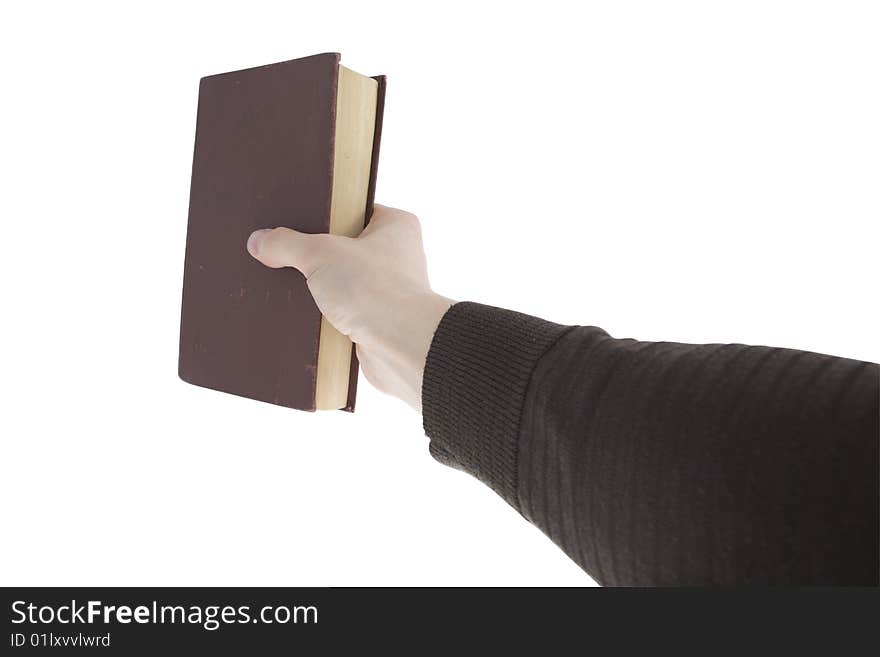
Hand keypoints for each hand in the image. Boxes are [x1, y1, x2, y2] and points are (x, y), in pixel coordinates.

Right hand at [246, 204, 453, 410]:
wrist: (401, 348)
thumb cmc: (377, 291)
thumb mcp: (320, 255)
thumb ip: (286, 244)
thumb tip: (259, 240)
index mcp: (395, 225)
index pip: (351, 209)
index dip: (321, 214)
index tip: (291, 218)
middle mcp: (396, 255)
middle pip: (342, 247)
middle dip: (313, 255)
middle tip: (282, 253)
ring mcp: (387, 290)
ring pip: (341, 282)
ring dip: (317, 289)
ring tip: (286, 286)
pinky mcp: (376, 320)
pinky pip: (343, 312)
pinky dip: (324, 315)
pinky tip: (301, 315)